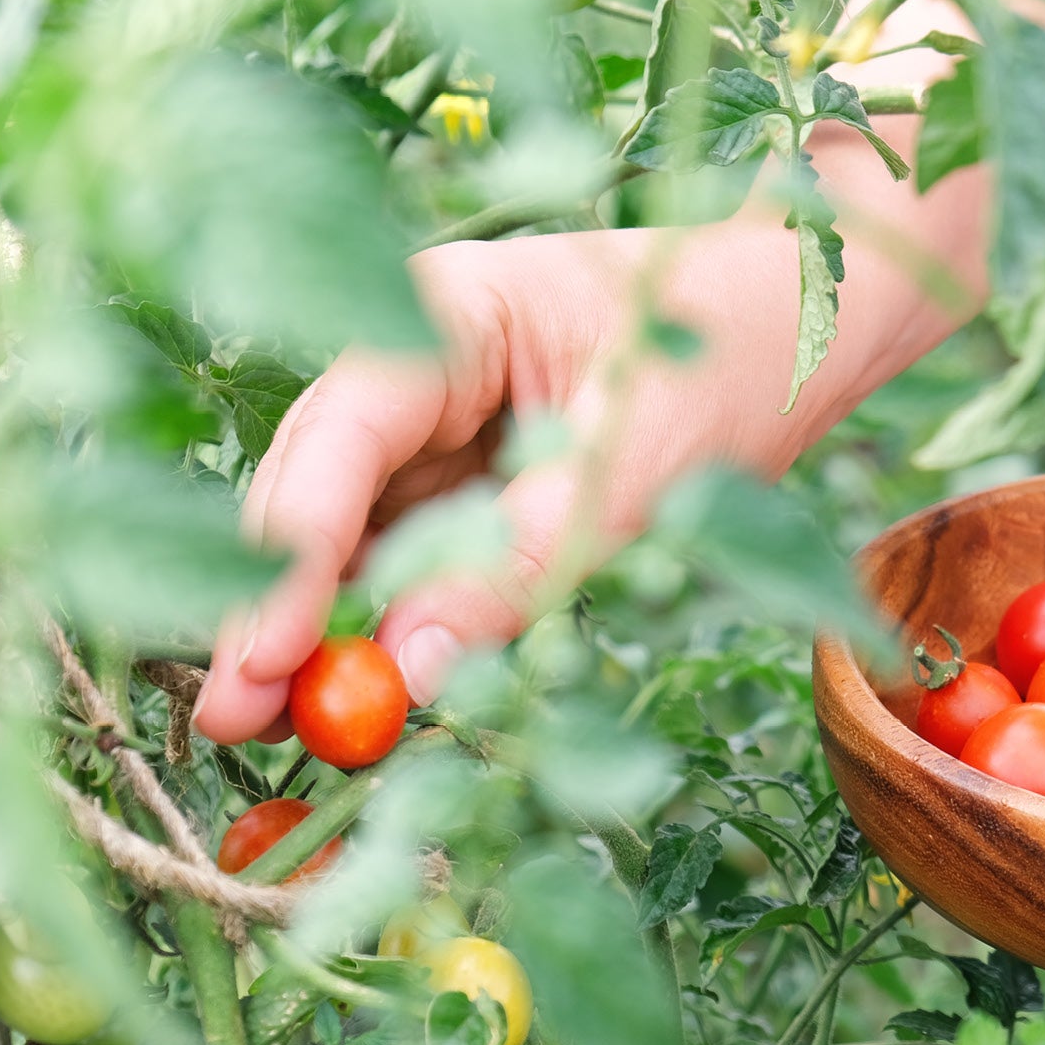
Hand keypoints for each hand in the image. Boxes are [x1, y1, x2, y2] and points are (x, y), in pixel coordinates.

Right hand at [191, 206, 955, 745]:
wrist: (809, 322)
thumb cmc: (735, 356)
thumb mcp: (642, 465)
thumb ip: (527, 562)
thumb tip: (411, 670)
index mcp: (446, 314)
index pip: (337, 438)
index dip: (286, 554)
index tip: (258, 658)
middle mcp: (419, 364)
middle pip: (319, 490)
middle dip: (278, 604)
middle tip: (234, 722)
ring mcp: (443, 422)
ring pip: (358, 532)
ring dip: (327, 625)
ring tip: (278, 729)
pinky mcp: (476, 477)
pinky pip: (417, 554)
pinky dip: (397, 620)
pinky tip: (370, 694)